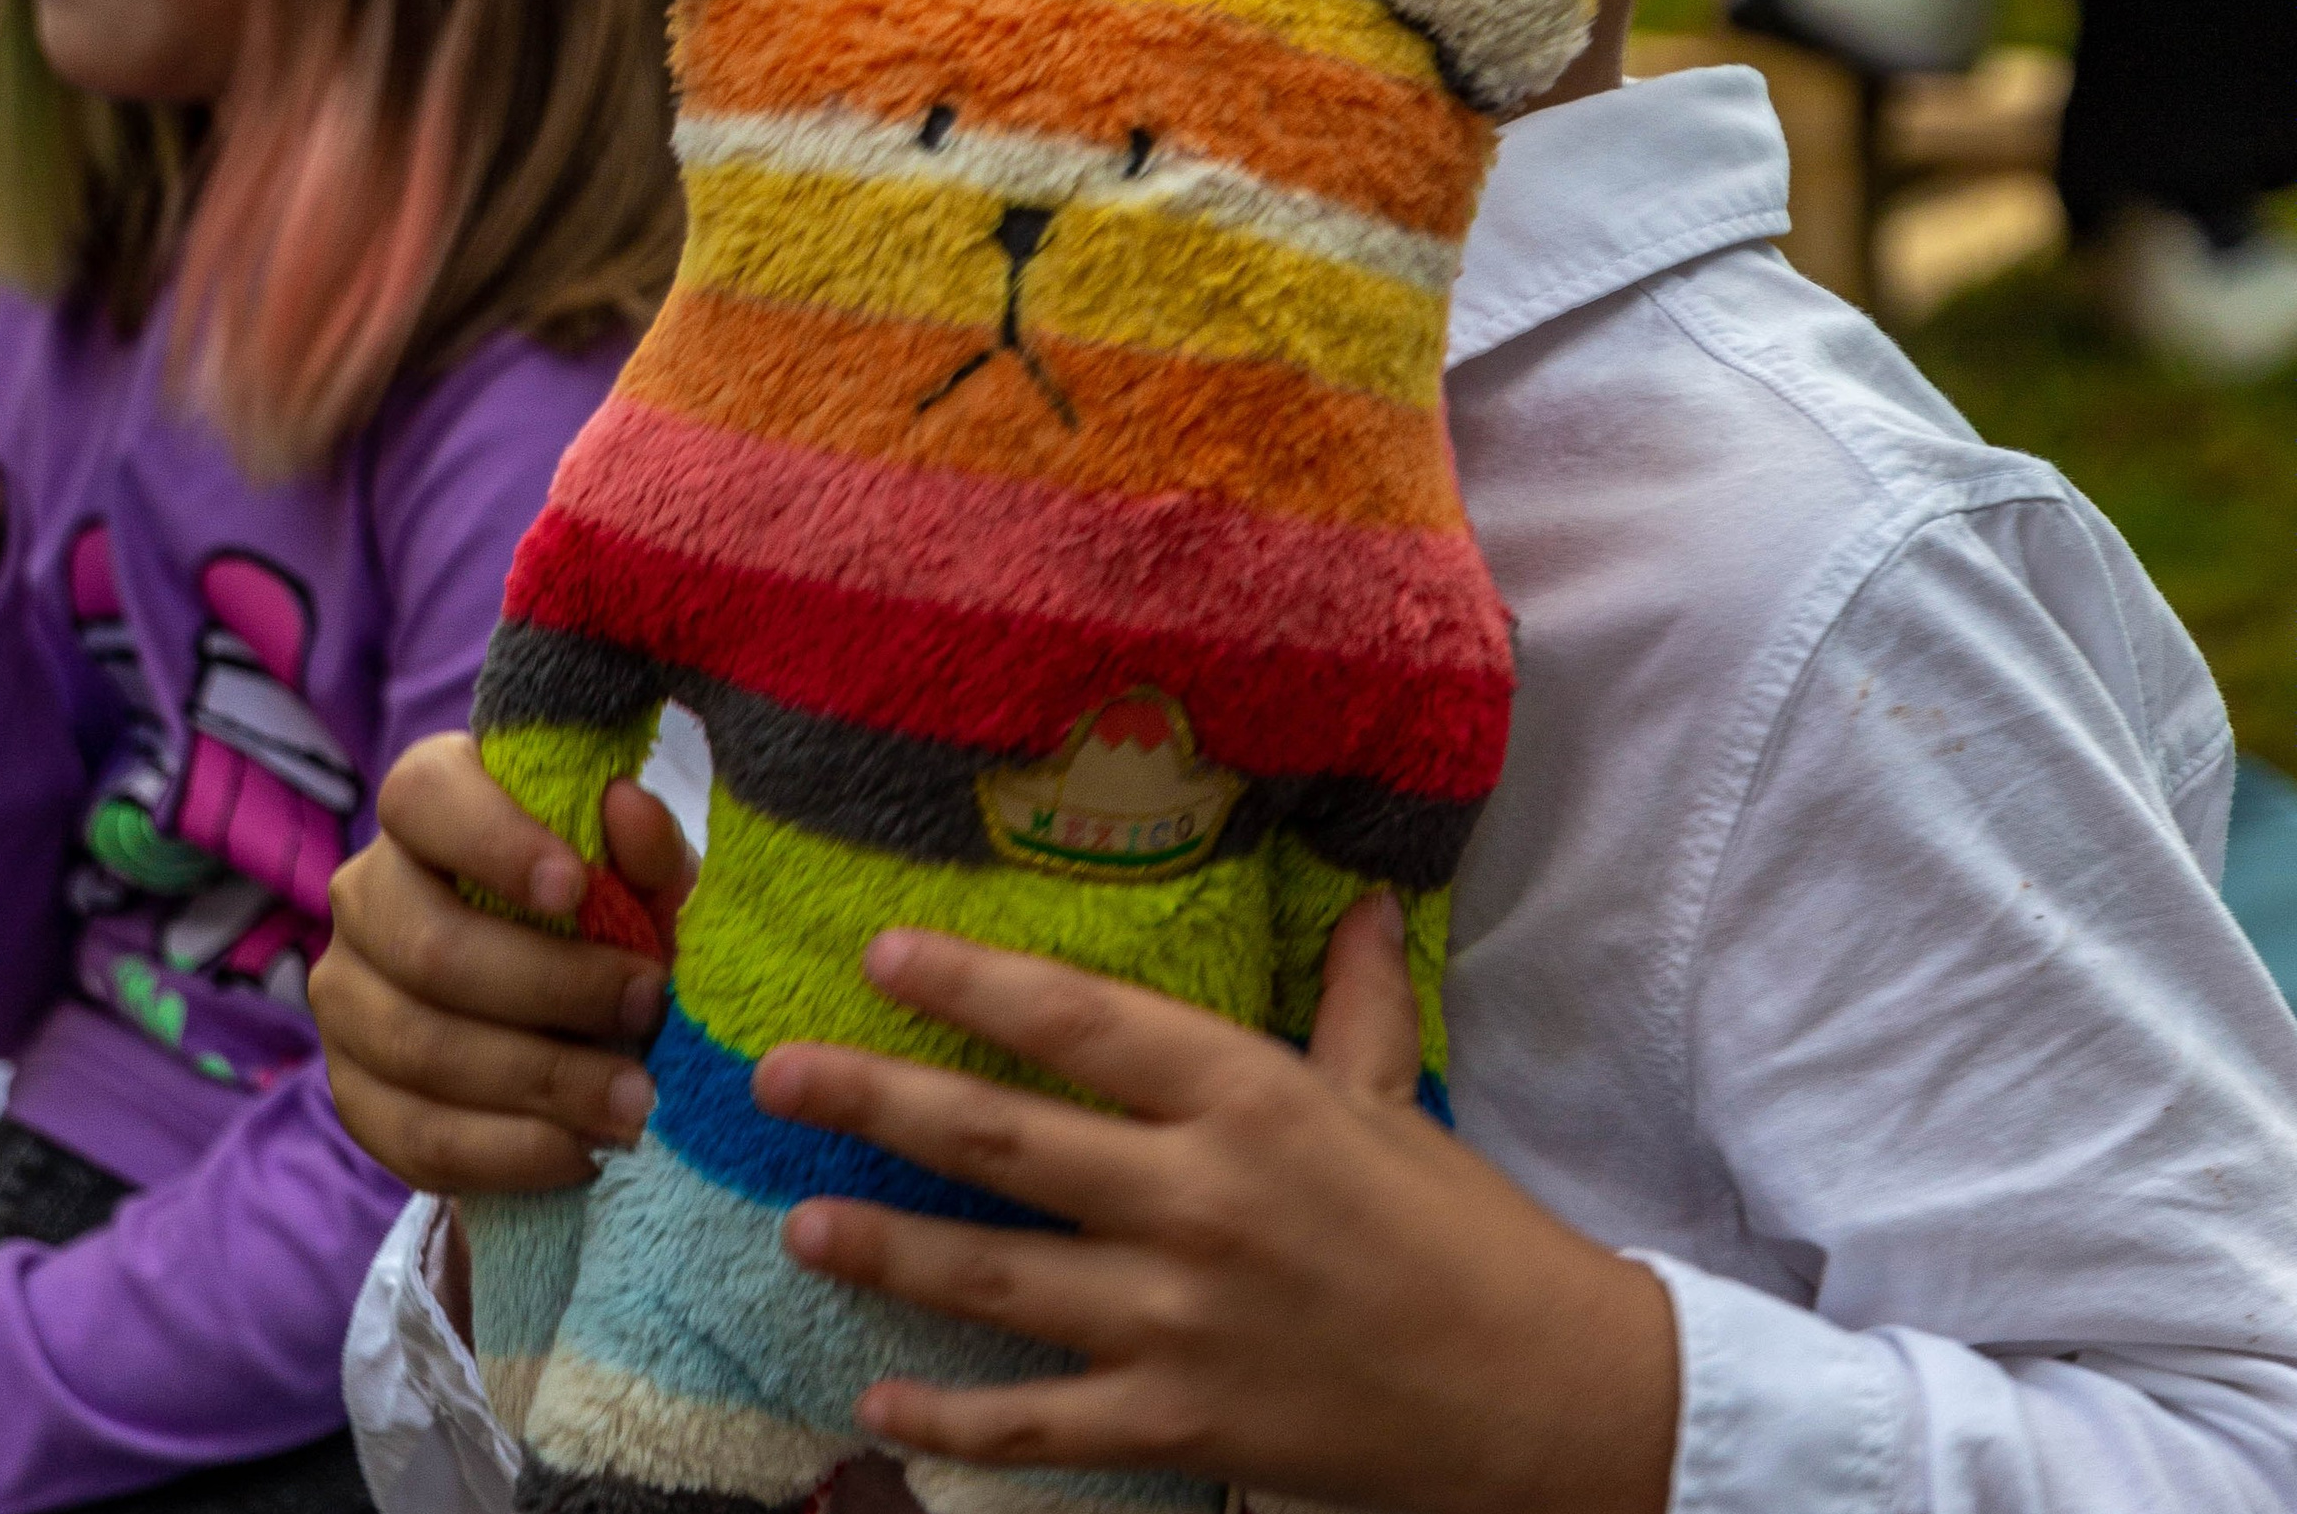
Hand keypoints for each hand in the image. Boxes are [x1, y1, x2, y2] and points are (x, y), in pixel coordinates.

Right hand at [312, 731, 696, 1191]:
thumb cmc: (610, 918)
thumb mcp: (646, 880)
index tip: (577, 887)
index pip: (424, 798)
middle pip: (430, 945)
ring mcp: (345, 994)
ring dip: (540, 1083)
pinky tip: (579, 1152)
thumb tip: (627, 806)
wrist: (570, 1019)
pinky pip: (413, 1135)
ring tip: (633, 1103)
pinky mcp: (350, 1089)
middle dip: (553, 988)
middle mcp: (367, 891)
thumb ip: (645, 851)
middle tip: (648, 1009)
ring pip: (420, 1046)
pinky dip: (506, 1153)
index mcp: (429, 807)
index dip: (493, 840)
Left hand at [756, 900, 1678, 1513]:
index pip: (1084, 1023)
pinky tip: (877, 1399)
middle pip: (1005, 1140)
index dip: (975, 982)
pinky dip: (955, 1418)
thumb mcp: (1391, 1098)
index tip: (882, 951)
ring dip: (887, 1249)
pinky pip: (1043, 1426)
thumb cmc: (1460, 1230)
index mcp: (1248, 1098)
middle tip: (777, 1076)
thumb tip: (1364, 896)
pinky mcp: (1185, 1427)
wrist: (1545, 1396)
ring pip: (998, 1278)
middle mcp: (1200, 1198)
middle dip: (878, 1103)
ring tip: (797, 1220)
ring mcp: (1184, 1321)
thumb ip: (1353, 998)